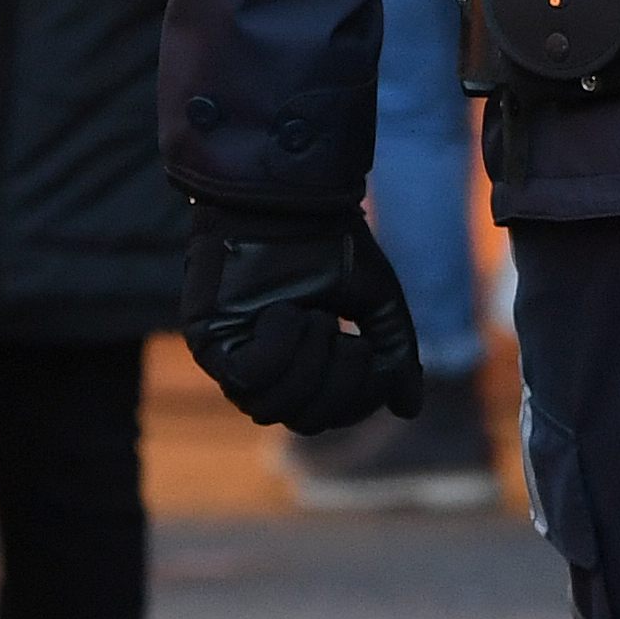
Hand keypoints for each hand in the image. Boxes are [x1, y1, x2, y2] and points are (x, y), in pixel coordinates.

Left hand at [181, 205, 424, 433]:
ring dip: (309, 362)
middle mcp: (265, 370)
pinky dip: (280, 348)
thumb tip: (409, 409)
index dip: (358, 398)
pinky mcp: (210, 342)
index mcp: (301, 364)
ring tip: (316, 316)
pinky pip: (249, 378)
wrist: (292, 198)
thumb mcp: (374, 301)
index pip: (328, 416)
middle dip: (338, 381)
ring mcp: (232, 358)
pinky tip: (287, 310)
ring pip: (273, 408)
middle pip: (304, 420)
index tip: (369, 350)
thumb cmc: (329, 241)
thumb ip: (392, 352)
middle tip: (345, 333)